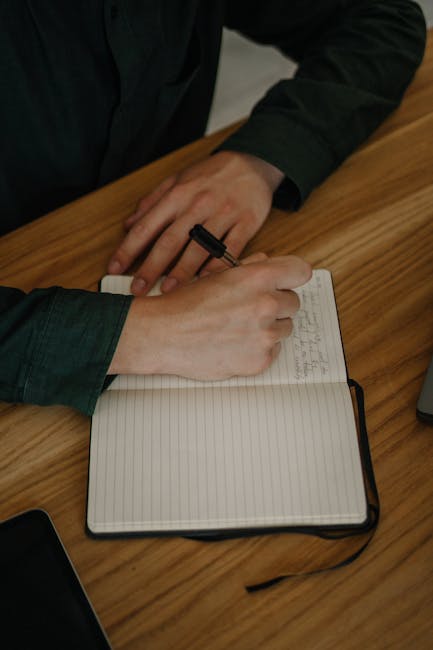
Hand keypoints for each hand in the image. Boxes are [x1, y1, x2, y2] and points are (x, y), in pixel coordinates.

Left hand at [107, 151, 283, 294]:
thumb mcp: (178, 180)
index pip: (146, 226)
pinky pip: (230, 249)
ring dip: (181, 272)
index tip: (114, 269)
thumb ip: (152, 202)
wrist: (253, 163)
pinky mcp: (246, 223)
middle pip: (170, 241)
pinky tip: (204, 281)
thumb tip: (127, 225)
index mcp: (177, 195)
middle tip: (137, 289)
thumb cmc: (211, 175)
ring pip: (199, 248)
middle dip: (150, 268)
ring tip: (167, 290)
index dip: (127, 249)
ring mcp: (223, 214)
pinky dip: (217, 267)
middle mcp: (198, 204)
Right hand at [108, 254, 311, 379]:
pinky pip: (272, 351)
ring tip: (238, 328)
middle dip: (276, 304)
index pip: (300, 271)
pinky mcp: (260, 360)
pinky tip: (235, 344)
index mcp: (258, 277)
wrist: (163, 335)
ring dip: (268, 327)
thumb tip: (266, 263)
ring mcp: (265, 335)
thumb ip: (248, 268)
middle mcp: (266, 304)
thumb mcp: (215, 274)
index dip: (291, 276)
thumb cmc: (183, 305)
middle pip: (293, 302)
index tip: (286, 282)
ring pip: (284, 328)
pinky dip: (258, 349)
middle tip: (251, 308)